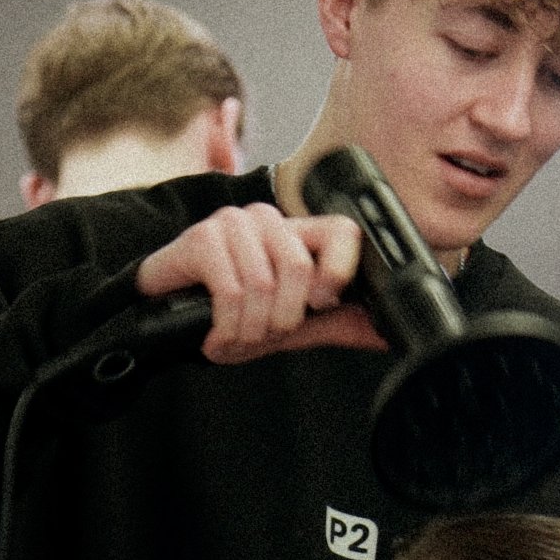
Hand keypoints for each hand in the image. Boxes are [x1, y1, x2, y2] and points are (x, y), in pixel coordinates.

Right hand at [137, 203, 385, 364]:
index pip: (342, 230)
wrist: (168, 315)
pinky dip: (227, 329)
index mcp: (299, 233)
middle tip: (265, 335)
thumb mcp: (296, 321)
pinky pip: (230, 292)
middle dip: (283, 319)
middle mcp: (268, 219)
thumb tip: (391, 334)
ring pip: (262, 284)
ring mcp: (233, 224)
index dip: (340, 268)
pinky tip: (218, 338)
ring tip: (237, 340)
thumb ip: (341, 321)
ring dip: (249, 330)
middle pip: (298, 266)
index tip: (323, 304)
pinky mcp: (201, 239)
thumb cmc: (235, 312)